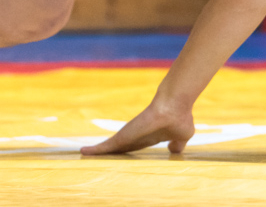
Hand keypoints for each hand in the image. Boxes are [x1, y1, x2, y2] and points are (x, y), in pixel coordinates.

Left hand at [79, 96, 194, 155]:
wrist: (173, 107)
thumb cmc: (179, 118)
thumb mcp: (182, 136)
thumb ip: (178, 144)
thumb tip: (174, 150)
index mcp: (148, 138)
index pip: (134, 147)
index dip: (126, 153)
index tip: (120, 158)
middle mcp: (135, 136)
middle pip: (118, 148)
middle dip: (109, 154)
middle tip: (98, 158)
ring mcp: (128, 136)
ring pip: (109, 148)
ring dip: (98, 152)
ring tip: (85, 155)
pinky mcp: (122, 137)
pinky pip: (104, 147)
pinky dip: (93, 150)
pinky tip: (83, 152)